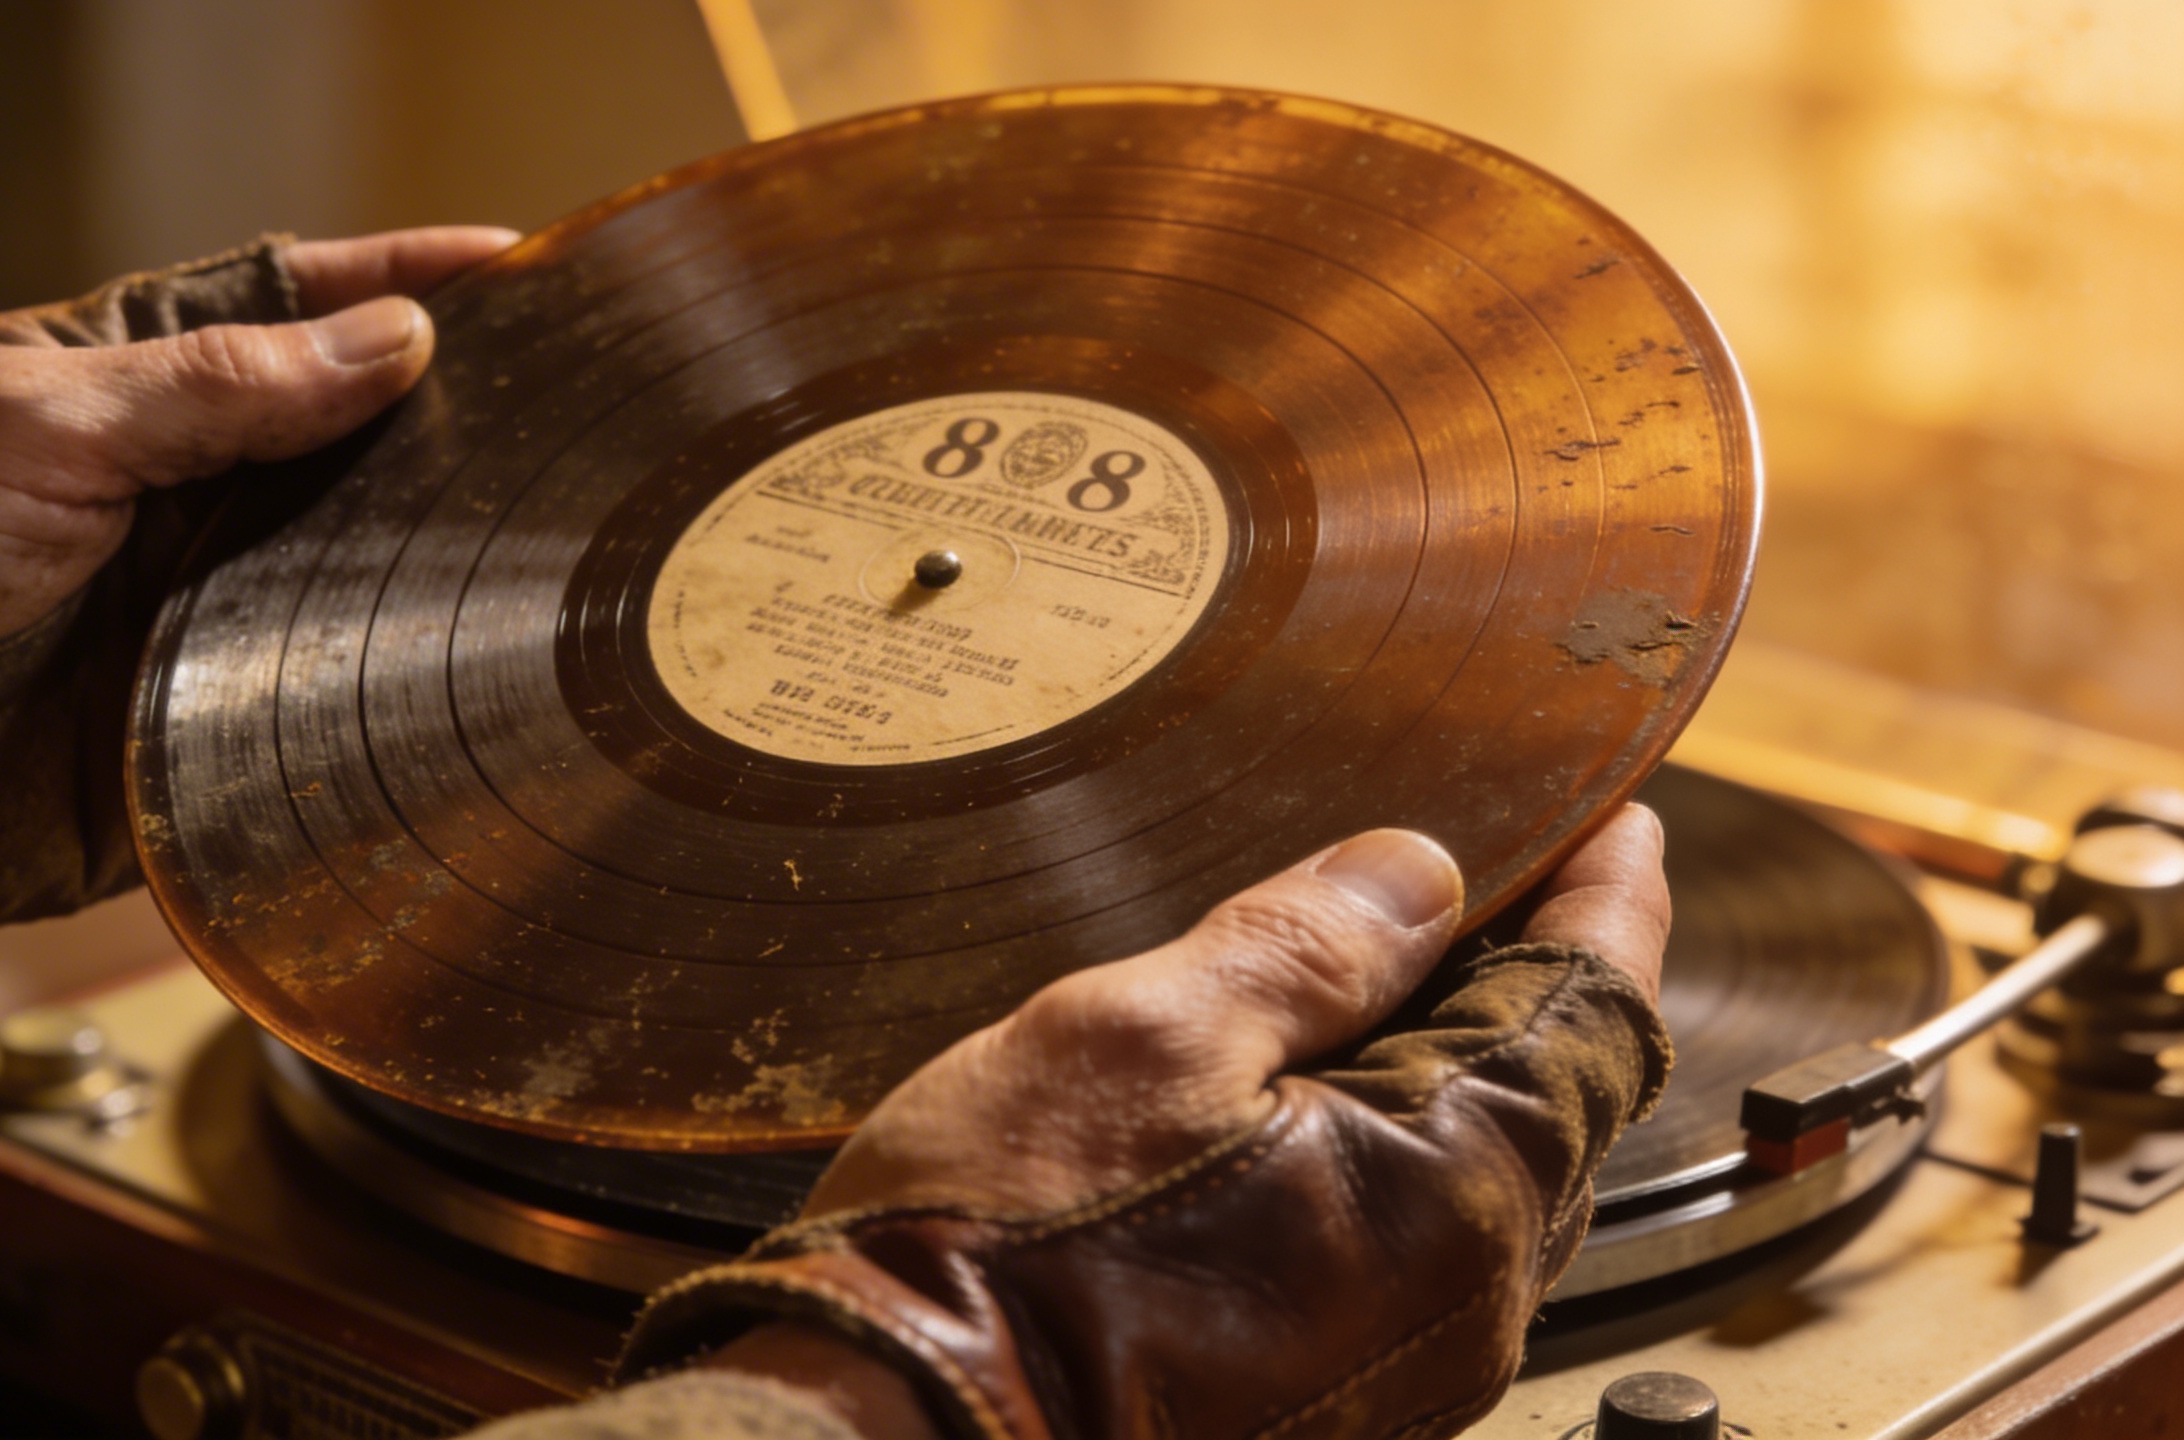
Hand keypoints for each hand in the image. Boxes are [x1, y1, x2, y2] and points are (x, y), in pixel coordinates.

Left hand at [0, 227, 514, 660]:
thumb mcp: (44, 427)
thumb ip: (219, 388)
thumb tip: (395, 342)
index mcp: (140, 382)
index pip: (296, 308)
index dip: (403, 284)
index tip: (517, 268)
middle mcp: (193, 481)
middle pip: (357, 431)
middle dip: (456, 411)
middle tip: (568, 397)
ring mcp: (217, 593)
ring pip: (370, 553)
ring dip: (449, 538)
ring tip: (565, 514)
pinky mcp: (229, 704)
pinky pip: (345, 677)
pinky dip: (412, 664)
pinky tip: (491, 641)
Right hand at [660, 808, 1671, 1439]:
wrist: (886, 1436)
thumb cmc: (1000, 1254)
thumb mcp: (1145, 1039)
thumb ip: (1303, 949)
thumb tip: (1417, 875)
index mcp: (1456, 1197)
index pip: (1594, 1011)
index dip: (1606, 895)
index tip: (1611, 820)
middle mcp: (1463, 1302)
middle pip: (1552, 1096)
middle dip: (1525, 972)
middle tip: (1489, 865)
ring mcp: (1397, 1368)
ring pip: (1478, 1175)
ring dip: (1449, 1061)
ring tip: (1382, 964)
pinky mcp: (1323, 1402)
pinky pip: (1407, 1246)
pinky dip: (1388, 1148)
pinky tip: (1301, 1096)